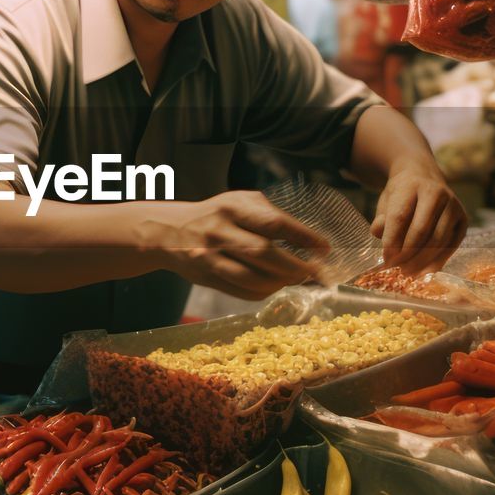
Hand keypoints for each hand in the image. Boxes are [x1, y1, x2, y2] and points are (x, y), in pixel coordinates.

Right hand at [147, 191, 331, 300]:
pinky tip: (274, 285)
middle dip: (296, 266)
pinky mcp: (208, 278)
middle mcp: (220, 232)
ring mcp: (211, 258)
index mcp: (232, 207)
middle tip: (315, 271)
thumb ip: (269, 216)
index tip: (324, 247)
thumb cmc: (216, 215)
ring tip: (296, 279)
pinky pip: (243, 292)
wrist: (170, 232)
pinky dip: (265, 292)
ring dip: (281, 283)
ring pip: (254, 279)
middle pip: (265, 254)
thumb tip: (310, 241)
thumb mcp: (239, 202)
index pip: (274, 223)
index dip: (303, 237)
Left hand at [371, 160, 465, 273]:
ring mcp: (453, 206)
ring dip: (421, 261)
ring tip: (407, 272)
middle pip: (421, 230)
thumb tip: (383, 241)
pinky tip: (424, 270)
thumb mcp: (386, 203)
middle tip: (395, 268)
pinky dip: (437, 261)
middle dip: (406, 254)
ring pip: (438, 240)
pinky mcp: (463, 219)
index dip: (391, 241)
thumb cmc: (401, 195)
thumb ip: (382, 222)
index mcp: (412, 185)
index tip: (385, 259)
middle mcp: (436, 193)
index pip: (400, 216)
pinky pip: (451, 245)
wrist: (424, 177)